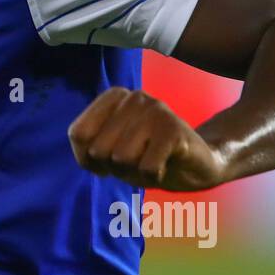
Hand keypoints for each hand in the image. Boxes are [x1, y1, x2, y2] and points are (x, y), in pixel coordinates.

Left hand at [68, 87, 227, 190]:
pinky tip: (164, 166)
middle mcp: (134, 96)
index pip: (78, 134)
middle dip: (115, 167)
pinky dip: (152, 178)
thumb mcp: (110, 152)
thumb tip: (90, 153)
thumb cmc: (146, 157)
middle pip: (99, 149)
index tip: (108, 159)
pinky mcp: (174, 130)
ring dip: (135, 172)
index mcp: (114, 97)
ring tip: (152, 161)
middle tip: (138, 159)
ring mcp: (156, 110)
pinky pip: (146, 168)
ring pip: (122, 159)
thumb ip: (89, 147)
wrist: (197, 165)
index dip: (88, 158)